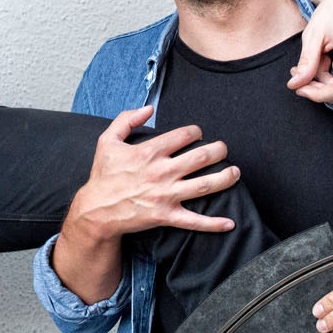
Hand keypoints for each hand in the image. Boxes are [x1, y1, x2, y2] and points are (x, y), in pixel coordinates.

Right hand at [66, 106, 238, 240]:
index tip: (198, 134)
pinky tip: (230, 223)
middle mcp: (161, 172)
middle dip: (218, 150)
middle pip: (200, 157)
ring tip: (236, 172)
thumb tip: (148, 109)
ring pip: (204, 185)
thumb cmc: (103, 175)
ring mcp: (166, 195)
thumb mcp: (106, 140)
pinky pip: (194, 221)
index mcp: (149, 152)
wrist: (97, 210)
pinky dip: (214, 224)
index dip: (196, 132)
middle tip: (223, 149)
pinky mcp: (167, 216)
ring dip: (225, 178)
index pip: (184, 135)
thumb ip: (126, 119)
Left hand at [289, 0, 332, 103]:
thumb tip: (295, 85)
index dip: (317, 95)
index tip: (299, 88)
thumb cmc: (331, 11)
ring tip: (313, 61)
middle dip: (317, 86)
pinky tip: (325, 61)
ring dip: (326, 82)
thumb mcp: (313, 35)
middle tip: (298, 71)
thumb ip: (306, 62)